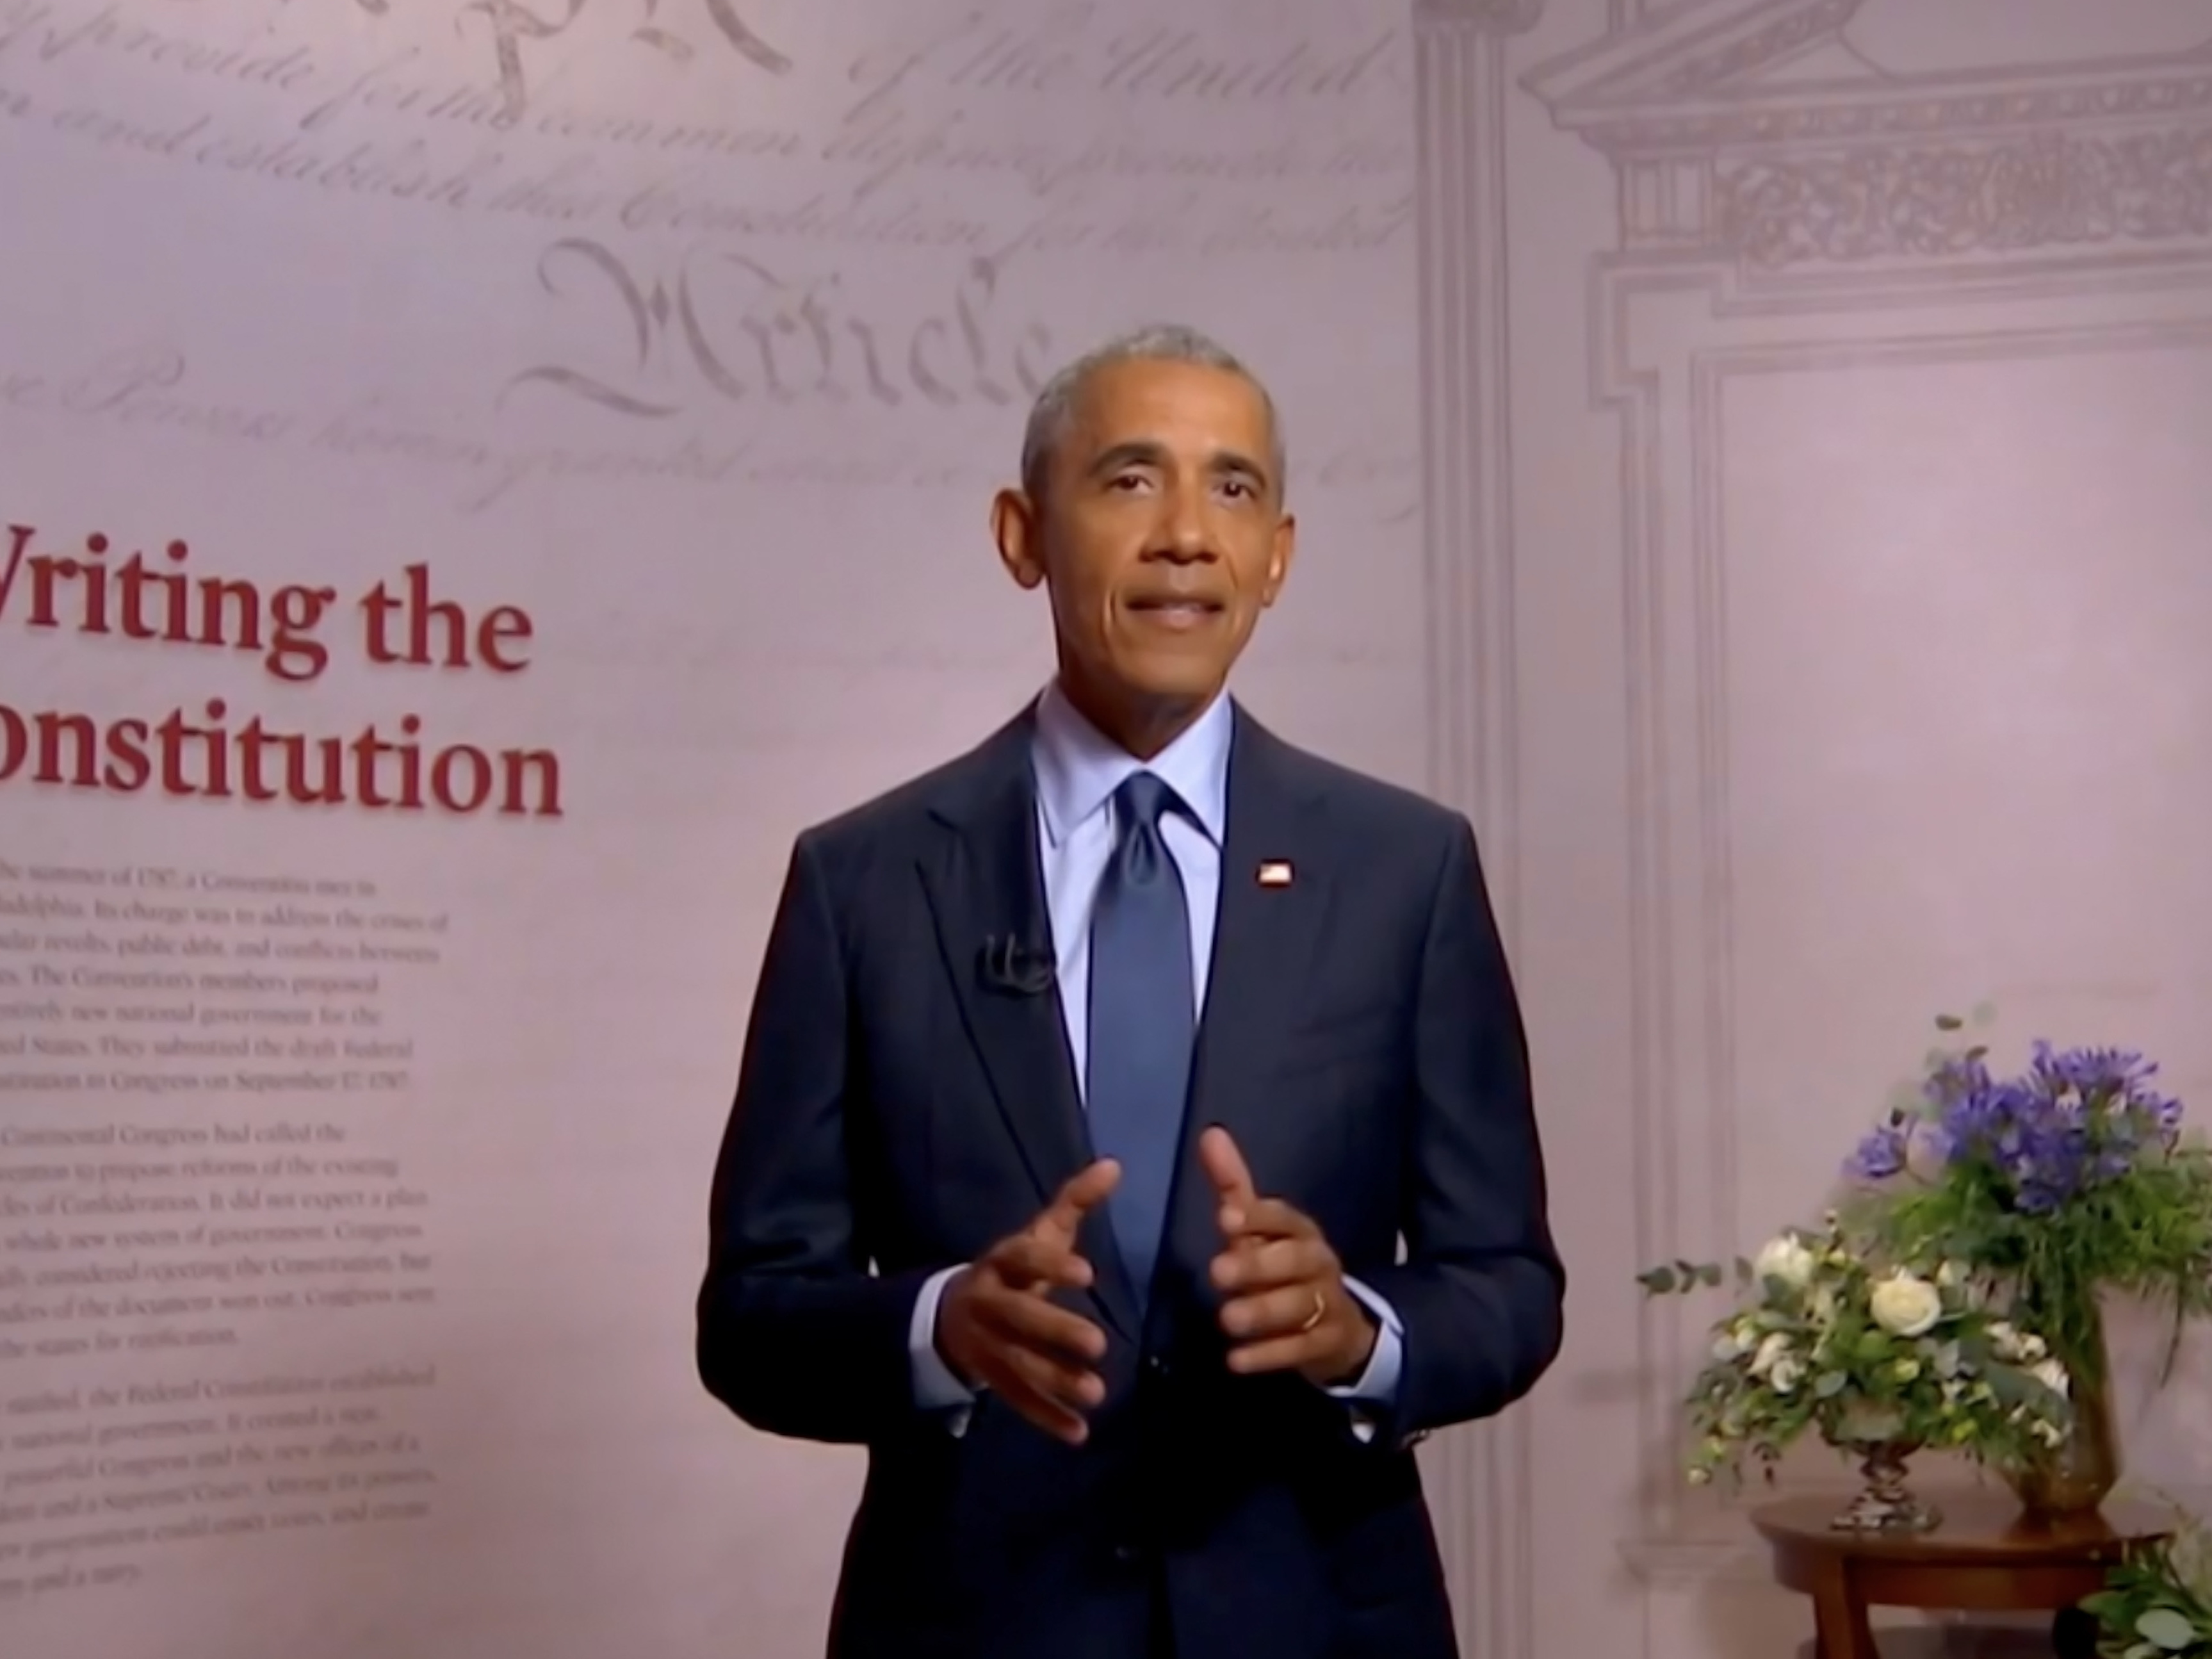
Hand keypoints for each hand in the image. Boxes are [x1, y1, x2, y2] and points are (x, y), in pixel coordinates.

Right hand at [936, 1159, 1119, 1445]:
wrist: (951, 1311)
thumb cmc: (1014, 1268)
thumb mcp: (1039, 1233)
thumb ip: (1075, 1202)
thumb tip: (1114, 1164)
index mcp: (1001, 1262)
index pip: (1022, 1260)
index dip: (1051, 1266)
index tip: (1088, 1275)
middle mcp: (988, 1302)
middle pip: (1019, 1317)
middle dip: (1056, 1331)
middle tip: (1099, 1344)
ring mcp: (985, 1344)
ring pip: (1017, 1363)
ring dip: (1055, 1381)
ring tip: (1097, 1394)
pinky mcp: (990, 1377)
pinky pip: (1016, 1399)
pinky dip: (1046, 1418)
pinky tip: (1079, 1433)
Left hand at [1201, 1127, 1376, 1386]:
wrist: (1337, 1324)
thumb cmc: (1282, 1267)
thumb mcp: (1258, 1227)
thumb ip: (1233, 1186)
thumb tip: (1209, 1133)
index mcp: (1299, 1230)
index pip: (1284, 1217)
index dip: (1258, 1217)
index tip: (1225, 1218)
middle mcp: (1318, 1262)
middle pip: (1294, 1260)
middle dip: (1258, 1265)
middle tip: (1217, 1273)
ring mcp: (1327, 1303)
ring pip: (1299, 1305)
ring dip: (1262, 1312)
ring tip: (1226, 1319)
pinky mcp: (1326, 1343)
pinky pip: (1301, 1349)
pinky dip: (1269, 1356)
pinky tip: (1236, 1360)